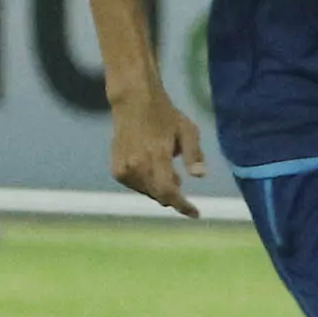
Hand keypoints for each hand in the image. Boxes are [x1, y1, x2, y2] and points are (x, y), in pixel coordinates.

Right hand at [110, 89, 208, 217]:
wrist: (133, 103)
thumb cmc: (165, 115)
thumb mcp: (188, 131)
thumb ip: (194, 155)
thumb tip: (200, 176)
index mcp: (156, 156)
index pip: (168, 191)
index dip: (182, 205)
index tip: (196, 214)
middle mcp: (136, 166)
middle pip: (159, 195)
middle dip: (174, 196)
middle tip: (181, 180)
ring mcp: (123, 169)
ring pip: (148, 192)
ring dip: (161, 189)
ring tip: (169, 170)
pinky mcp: (116, 170)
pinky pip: (137, 186)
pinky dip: (149, 184)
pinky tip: (154, 170)